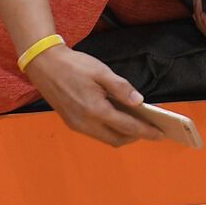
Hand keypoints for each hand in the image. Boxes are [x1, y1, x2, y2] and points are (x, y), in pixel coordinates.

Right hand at [24, 45, 163, 146]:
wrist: (44, 65)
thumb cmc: (75, 66)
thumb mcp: (102, 72)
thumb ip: (121, 88)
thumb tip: (139, 101)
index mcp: (95, 110)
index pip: (127, 127)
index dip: (146, 131)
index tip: (161, 134)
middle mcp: (85, 123)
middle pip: (117, 138)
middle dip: (136, 136)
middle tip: (152, 128)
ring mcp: (77, 125)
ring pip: (106, 137)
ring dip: (123, 134)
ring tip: (139, 123)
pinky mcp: (72, 122)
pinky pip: (96, 132)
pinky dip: (110, 129)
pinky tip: (119, 118)